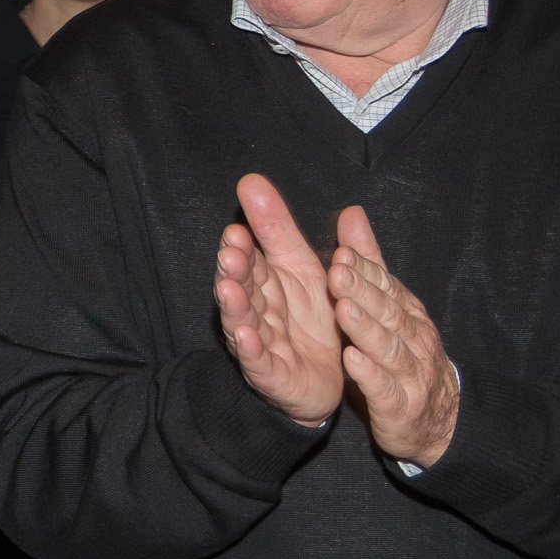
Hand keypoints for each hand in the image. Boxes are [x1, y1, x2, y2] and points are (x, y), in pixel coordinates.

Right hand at [214, 174, 342, 427]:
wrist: (330, 378)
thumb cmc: (312, 318)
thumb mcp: (300, 265)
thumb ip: (276, 228)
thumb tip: (251, 180)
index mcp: (265, 285)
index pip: (250, 262)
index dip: (242, 249)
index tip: (236, 231)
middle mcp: (257, 313)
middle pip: (242, 290)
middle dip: (234, 273)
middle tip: (230, 255)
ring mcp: (262, 345)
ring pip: (243, 324)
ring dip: (235, 308)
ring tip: (229, 289)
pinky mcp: (272, 375)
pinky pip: (259, 363)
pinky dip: (251, 351)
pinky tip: (246, 337)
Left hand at [328, 206, 460, 466]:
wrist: (439, 420)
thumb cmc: (403, 357)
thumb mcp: (388, 309)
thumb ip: (368, 265)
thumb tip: (350, 213)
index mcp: (405, 312)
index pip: (385, 285)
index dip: (365, 269)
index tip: (341, 252)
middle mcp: (412, 337)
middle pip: (386, 310)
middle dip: (363, 290)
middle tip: (336, 270)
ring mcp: (410, 372)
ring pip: (388, 346)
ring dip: (366, 327)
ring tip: (342, 309)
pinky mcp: (401, 405)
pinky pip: (385, 387)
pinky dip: (369, 373)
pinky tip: (351, 360)